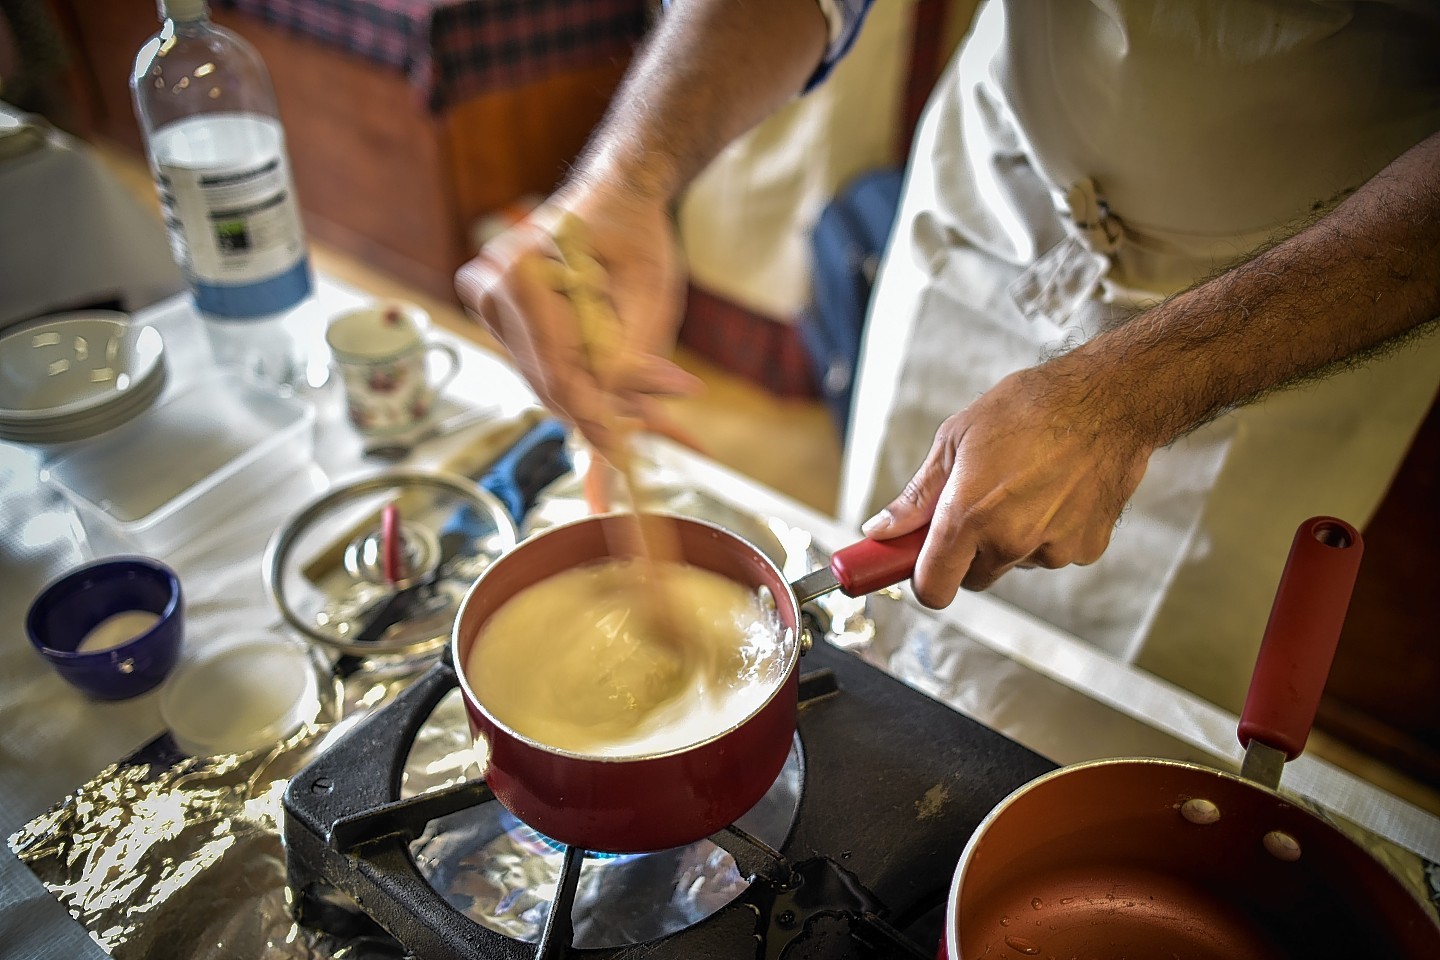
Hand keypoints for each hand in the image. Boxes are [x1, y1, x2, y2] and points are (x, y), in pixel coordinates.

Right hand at [454, 186, 702, 460]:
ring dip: (592, 399)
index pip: (559, 369)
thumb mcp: (650, 292)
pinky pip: (539, 364)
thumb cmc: (635, 233)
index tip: (627, 448)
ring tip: (644, 409)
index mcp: (522, 273)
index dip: (597, 414)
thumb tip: (627, 408)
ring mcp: (488, 301)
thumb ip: (634, 352)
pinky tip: (613, 388)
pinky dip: (578, 379)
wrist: (617, 196)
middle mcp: (493, 287)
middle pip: (547, 380)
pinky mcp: (497, 314)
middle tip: (646, 431)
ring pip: (544, 378)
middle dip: (600, 411)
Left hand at [861, 362, 1153, 606]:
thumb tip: (880, 529)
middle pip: (974, 577)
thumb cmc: (1031, 408)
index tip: (920, 564)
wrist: (1109, 400)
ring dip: (1011, 538)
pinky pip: (1052, 552)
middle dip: (968, 553)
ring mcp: (1053, 549)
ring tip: (1025, 484)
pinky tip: (1056, 490)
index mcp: (970, 516)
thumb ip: (918, 496)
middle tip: (976, 507)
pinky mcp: (1086, 548)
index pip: (934, 588)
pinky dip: (1049, 532)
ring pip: (1014, 562)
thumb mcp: (956, 439)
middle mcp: (1011, 541)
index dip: (923, 581)